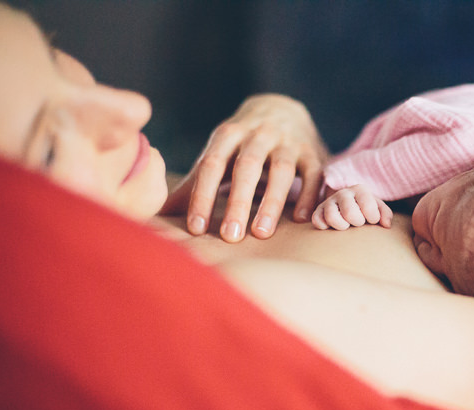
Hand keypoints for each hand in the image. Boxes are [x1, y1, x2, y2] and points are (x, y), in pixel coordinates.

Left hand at [161, 94, 327, 241]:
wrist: (283, 108)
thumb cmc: (242, 144)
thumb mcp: (218, 153)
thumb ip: (194, 183)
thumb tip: (160, 212)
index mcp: (228, 134)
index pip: (211, 165)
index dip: (202, 196)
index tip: (196, 229)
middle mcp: (258, 134)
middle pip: (247, 167)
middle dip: (237, 202)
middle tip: (230, 237)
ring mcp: (288, 142)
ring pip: (282, 171)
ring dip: (272, 202)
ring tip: (261, 233)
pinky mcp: (312, 152)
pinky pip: (313, 173)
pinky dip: (308, 195)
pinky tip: (300, 220)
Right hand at [311, 185, 392, 229]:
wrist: (350, 207)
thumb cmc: (366, 210)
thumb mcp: (378, 209)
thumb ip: (385, 214)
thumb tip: (386, 224)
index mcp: (360, 190)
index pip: (368, 207)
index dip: (372, 218)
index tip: (372, 220)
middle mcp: (343, 193)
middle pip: (350, 213)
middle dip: (357, 222)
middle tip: (358, 223)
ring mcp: (329, 202)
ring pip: (332, 216)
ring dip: (341, 226)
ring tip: (346, 226)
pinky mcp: (318, 211)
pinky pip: (317, 221)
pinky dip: (324, 226)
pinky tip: (332, 227)